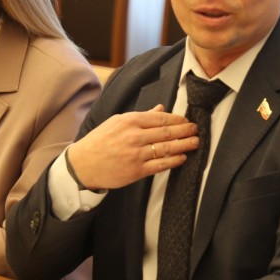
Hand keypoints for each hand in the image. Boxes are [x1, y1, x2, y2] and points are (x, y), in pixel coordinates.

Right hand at [69, 105, 198, 189]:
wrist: (82, 164)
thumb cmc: (100, 141)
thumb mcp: (117, 122)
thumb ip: (141, 116)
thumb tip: (160, 108)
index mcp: (129, 121)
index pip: (160, 118)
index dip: (177, 120)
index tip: (187, 121)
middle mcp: (134, 136)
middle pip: (167, 132)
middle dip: (185, 131)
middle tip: (196, 130)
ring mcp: (136, 154)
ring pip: (166, 148)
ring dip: (184, 145)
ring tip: (195, 142)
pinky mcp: (137, 170)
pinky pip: (161, 165)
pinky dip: (174, 161)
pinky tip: (182, 158)